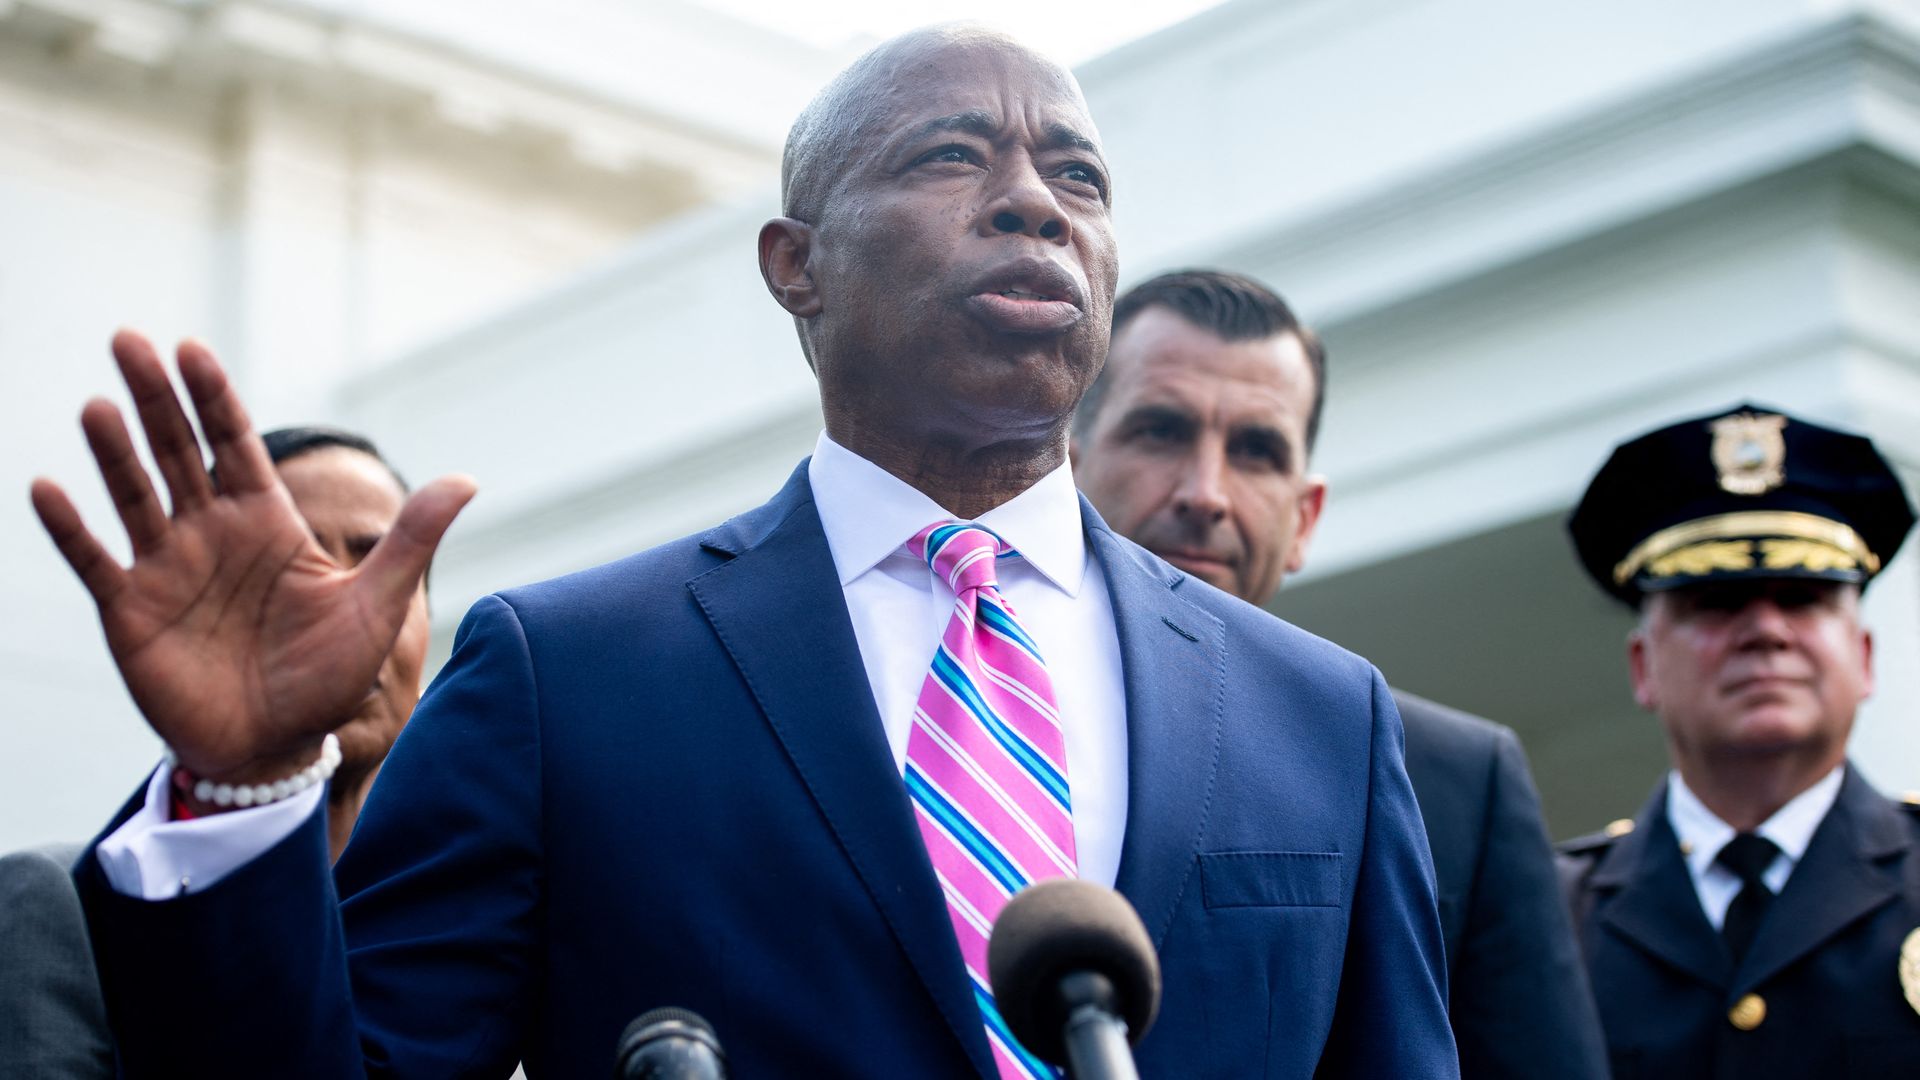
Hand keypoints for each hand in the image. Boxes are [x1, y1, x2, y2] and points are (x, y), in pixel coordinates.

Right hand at [30, 331, 475, 790]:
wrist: (277, 747)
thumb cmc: (328, 676)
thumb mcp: (378, 605)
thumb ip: (411, 540)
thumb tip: (468, 480)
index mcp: (268, 523)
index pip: (235, 444)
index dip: (214, 397)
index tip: (191, 349)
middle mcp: (212, 534)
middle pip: (179, 452)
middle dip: (156, 399)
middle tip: (128, 341)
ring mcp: (167, 569)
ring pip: (135, 496)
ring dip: (114, 452)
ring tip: (96, 408)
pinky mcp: (131, 611)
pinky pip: (94, 561)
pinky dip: (71, 528)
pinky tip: (45, 489)